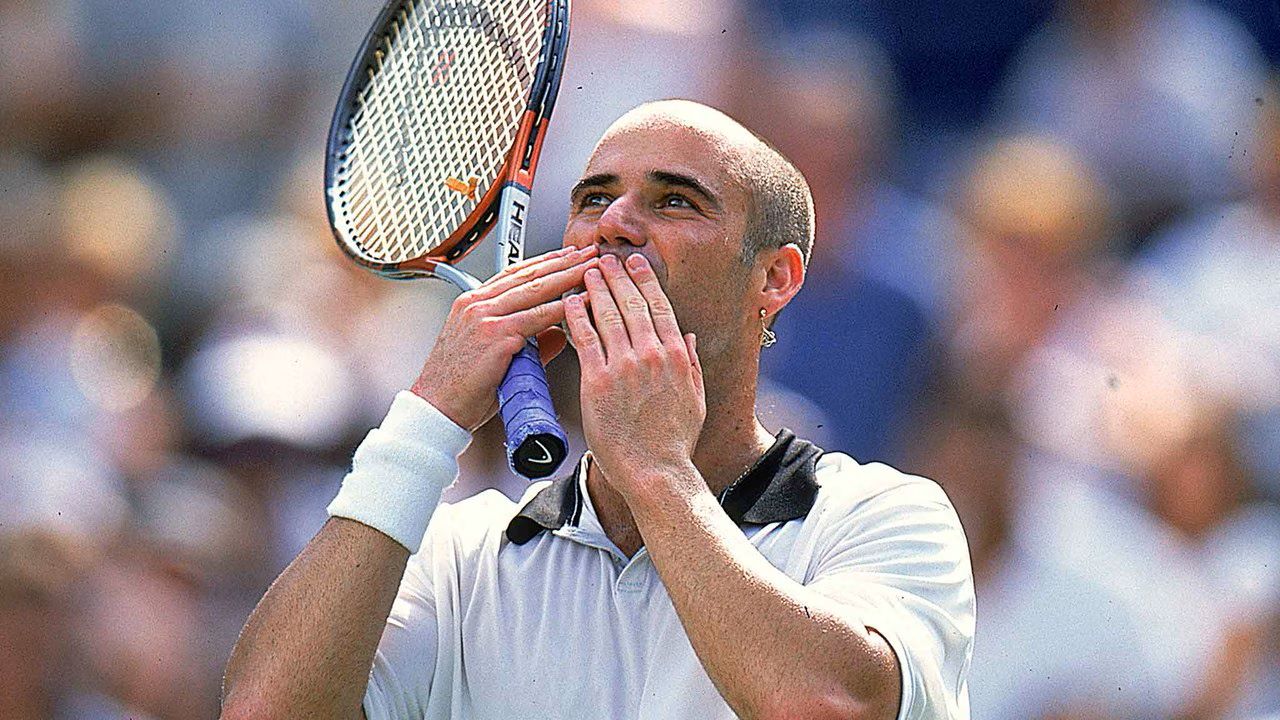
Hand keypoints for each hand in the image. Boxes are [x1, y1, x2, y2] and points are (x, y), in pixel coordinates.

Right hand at [412, 245, 598, 429]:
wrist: (436, 408)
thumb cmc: (459, 387)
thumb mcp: (491, 354)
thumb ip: (529, 341)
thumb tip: (559, 333)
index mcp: (472, 304)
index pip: (515, 273)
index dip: (546, 262)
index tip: (568, 255)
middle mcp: (476, 305)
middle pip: (528, 274)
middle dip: (563, 262)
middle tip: (589, 253)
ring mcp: (484, 318)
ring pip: (534, 290)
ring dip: (567, 277)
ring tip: (591, 271)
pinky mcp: (494, 336)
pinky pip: (534, 318)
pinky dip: (559, 309)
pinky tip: (578, 303)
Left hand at [564, 253, 705, 499]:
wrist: (656, 471)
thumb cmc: (673, 442)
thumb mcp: (695, 398)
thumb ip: (692, 363)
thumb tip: (689, 337)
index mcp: (677, 357)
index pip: (659, 308)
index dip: (645, 282)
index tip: (636, 264)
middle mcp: (652, 356)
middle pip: (632, 304)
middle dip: (618, 276)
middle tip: (606, 259)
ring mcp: (625, 368)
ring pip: (609, 316)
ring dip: (596, 289)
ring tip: (587, 272)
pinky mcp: (598, 382)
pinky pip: (585, 340)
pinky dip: (578, 317)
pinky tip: (571, 302)